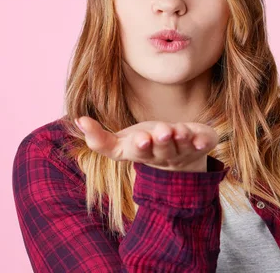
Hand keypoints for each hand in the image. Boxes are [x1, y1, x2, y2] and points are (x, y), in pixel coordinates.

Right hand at [74, 117, 217, 171]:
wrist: (181, 158)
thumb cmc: (145, 144)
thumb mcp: (121, 144)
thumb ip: (99, 139)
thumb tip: (78, 121)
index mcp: (138, 153)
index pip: (129, 153)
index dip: (136, 146)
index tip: (136, 138)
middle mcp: (160, 155)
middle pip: (158, 150)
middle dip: (157, 142)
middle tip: (157, 134)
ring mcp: (181, 152)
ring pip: (180, 146)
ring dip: (179, 139)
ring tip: (177, 130)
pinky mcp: (199, 145)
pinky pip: (202, 144)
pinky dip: (202, 141)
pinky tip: (200, 138)